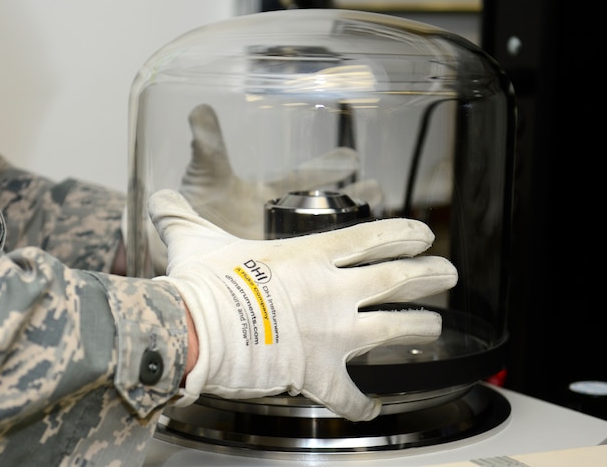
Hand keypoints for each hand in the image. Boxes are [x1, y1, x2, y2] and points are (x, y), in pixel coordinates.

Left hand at [147, 103, 382, 274]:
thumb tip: (199, 109)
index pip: (300, 178)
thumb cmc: (190, 216)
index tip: (352, 156)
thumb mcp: (202, 179)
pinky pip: (311, 272)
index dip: (326, 167)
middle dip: (355, 200)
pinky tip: (359, 271)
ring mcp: (281, 251)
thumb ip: (206, 147)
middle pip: (324, 209)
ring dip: (353, 235)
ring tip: (383, 231)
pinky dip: (332, 271)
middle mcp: (278, 222)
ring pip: (325, 241)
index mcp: (264, 196)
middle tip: (380, 191)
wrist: (178, 259)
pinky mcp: (280, 277)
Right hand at [149, 189, 456, 421]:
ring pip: (394, 329)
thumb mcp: (193, 239)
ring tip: (432, 326)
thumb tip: (158, 198)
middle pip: (398, 279)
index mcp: (310, 256)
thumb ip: (182, 216)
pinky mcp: (319, 373)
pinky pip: (352, 395)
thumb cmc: (200, 286)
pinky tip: (372, 408)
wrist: (197, 331)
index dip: (404, 234)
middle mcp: (332, 291)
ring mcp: (333, 333)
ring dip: (419, 327)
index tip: (423, 235)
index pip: (372, 238)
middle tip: (447, 273)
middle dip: (429, 275)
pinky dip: (364, 404)